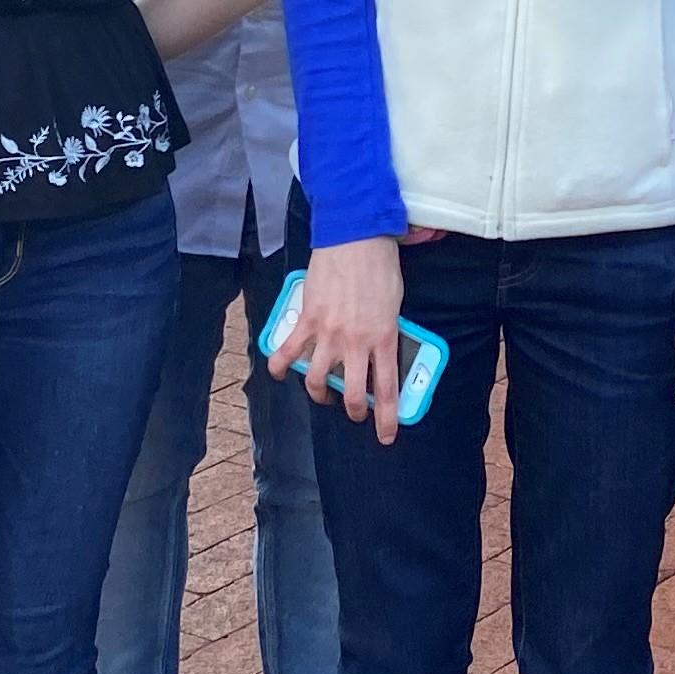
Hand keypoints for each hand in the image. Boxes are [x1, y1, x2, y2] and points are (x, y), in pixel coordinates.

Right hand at [268, 232, 412, 444]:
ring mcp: (328, 333)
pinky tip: (279, 372)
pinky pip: (289, 351)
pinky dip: (280, 365)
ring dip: (318, 393)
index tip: (384, 435)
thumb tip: (382, 350)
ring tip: (320, 392)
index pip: (385, 391)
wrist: (355, 238)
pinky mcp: (307, 320)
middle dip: (352, 411)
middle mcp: (355, 342)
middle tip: (353, 411)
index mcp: (383, 339)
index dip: (385, 419)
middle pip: (351, 395)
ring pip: (317, 380)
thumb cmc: (379, 266)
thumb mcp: (395, 304)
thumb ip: (386, 331)